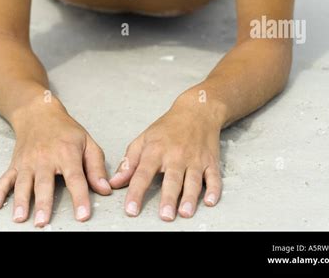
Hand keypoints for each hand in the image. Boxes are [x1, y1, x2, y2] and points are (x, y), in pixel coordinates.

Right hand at [0, 97, 111, 225]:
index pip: (75, 178)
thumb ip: (96, 166)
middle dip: (43, 203)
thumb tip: (105, 189)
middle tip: (43, 222)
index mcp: (67, 153)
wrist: (38, 113)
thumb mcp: (87, 142)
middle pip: (44, 183)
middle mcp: (45, 158)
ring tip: (20, 218)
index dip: (80, 198)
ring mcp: (27, 162)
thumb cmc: (66, 130)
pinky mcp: (15, 164)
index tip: (82, 216)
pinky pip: (5, 179)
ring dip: (21, 201)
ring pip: (23, 183)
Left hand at [109, 97, 221, 220]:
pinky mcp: (211, 161)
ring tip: (185, 213)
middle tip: (165, 216)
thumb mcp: (144, 139)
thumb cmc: (168, 127)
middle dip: (169, 198)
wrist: (196, 111)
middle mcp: (176, 155)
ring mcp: (195, 159)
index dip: (136, 192)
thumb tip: (115, 182)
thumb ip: (129, 162)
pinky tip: (210, 201)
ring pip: (193, 180)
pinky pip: (214, 177)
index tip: (131, 210)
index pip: (143, 173)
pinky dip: (214, 190)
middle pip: (172, 179)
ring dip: (190, 197)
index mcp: (156, 150)